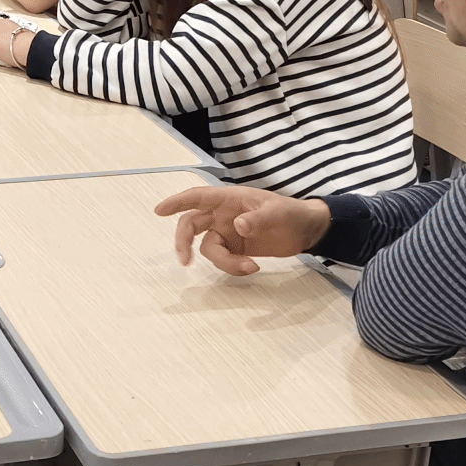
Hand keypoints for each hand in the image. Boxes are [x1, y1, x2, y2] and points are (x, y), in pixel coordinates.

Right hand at [152, 186, 331, 276]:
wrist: (305, 231)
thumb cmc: (291, 213)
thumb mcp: (277, 212)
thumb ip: (258, 218)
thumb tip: (238, 226)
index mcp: (229, 199)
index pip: (197, 197)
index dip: (177, 202)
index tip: (159, 211)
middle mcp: (222, 215)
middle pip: (191, 225)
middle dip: (184, 243)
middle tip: (185, 262)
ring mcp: (227, 232)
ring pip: (208, 248)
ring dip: (224, 262)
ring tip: (249, 268)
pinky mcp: (235, 249)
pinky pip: (223, 260)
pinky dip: (233, 267)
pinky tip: (252, 268)